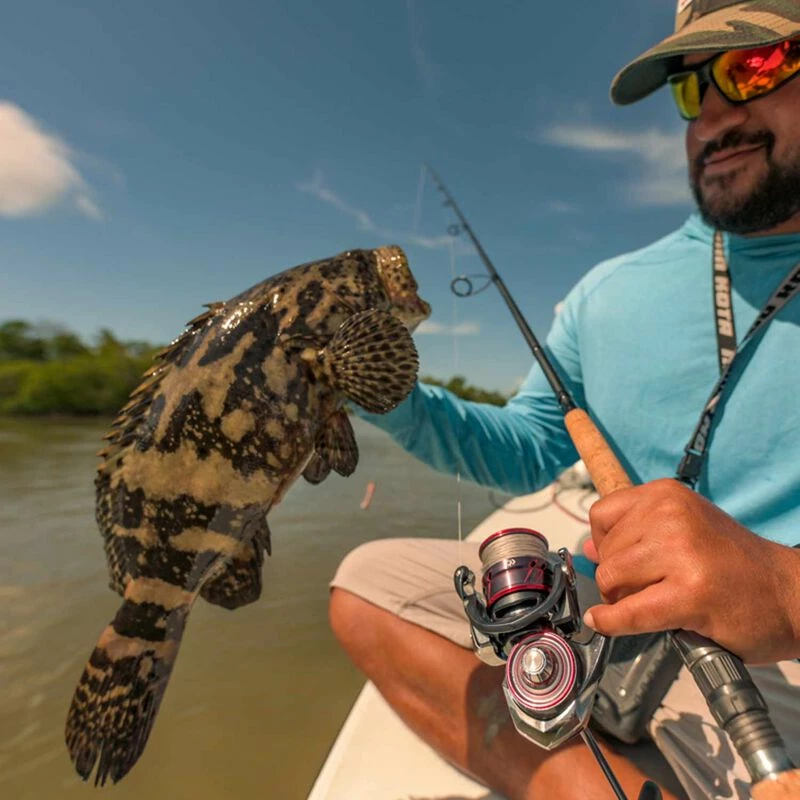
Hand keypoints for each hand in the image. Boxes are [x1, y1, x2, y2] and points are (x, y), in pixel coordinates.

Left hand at [582, 478, 799, 663]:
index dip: (606, 545)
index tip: (625, 561)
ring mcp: (680, 552)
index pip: (601, 516)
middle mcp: (671, 515)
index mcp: (666, 495)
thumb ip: (635, 534)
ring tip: (655, 602)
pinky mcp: (690, 594)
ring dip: (623, 600)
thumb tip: (587, 548)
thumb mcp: (684, 531)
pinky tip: (606, 624)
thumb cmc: (735, 566)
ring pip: (611, 580)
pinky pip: (629, 612)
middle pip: (605, 553)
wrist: (791, 595)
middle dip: (617, 578)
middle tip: (650, 589)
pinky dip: (612, 623)